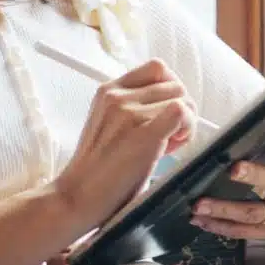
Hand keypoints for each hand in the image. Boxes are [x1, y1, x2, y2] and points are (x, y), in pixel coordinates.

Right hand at [53, 58, 196, 229]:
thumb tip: (173, 104)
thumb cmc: (98, 169)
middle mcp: (117, 96)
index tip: (165, 112)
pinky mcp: (143, 133)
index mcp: (108, 90)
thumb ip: (133, 108)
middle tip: (169, 136)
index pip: (157, 69)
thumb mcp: (108, 124)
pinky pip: (181, 112)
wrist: (78, 196)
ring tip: (167, 145)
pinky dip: (186, 128)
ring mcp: (129, 113)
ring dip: (185, 124)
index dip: (170, 89)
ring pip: (182, 100)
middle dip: (181, 109)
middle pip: (174, 85)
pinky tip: (172, 147)